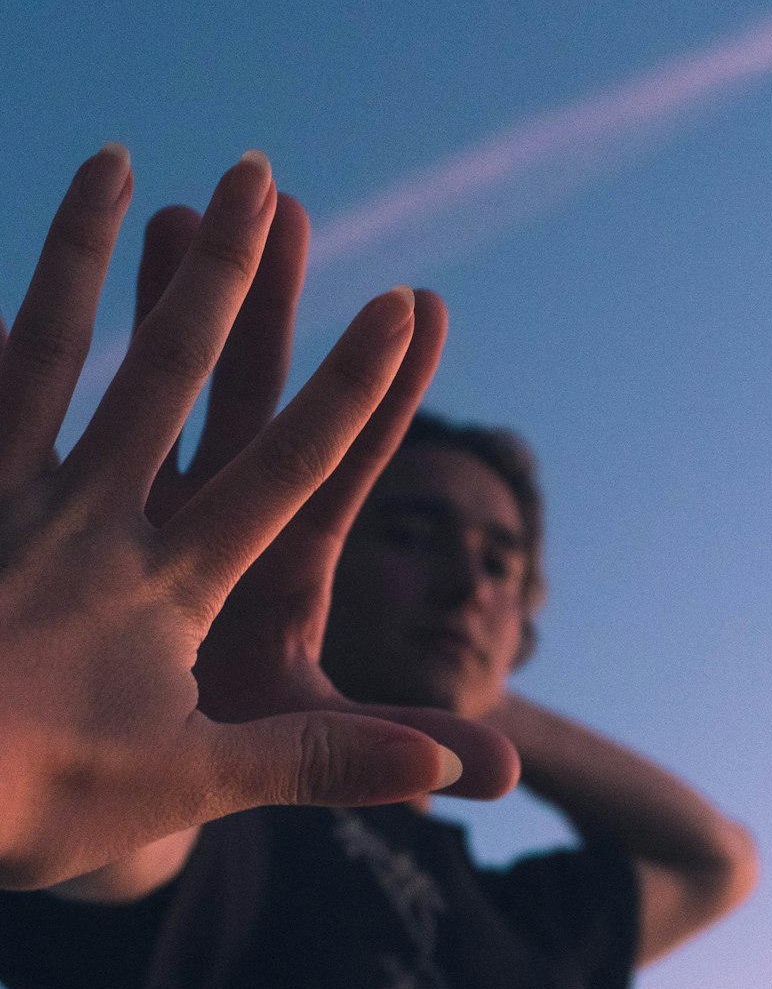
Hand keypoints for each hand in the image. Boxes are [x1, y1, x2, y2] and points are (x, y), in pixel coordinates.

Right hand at [0, 147, 511, 891]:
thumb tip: (505, 771)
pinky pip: (45, 428)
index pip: (341, 469)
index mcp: (280, 572)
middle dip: (265, 304)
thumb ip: (377, 753)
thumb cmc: (191, 774)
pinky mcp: (59, 522)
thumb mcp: (285, 750)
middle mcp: (217, 526)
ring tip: (164, 205)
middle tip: (281, 199)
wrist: (80, 789)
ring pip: (150, 387)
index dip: (382, 396)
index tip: (421, 304)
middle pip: (247, 397)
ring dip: (155, 300)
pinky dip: (32, 363)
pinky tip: (22, 296)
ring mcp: (135, 517)